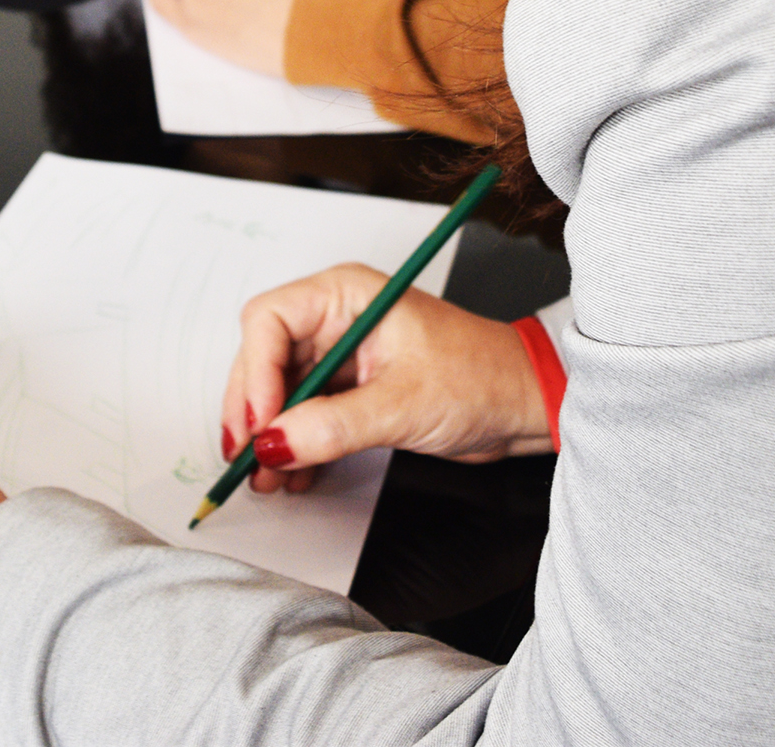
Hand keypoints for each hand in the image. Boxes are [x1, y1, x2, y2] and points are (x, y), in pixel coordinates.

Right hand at [224, 264, 550, 498]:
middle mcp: (336, 318)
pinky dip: (295, 446)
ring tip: (269, 479)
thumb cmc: (482, 377)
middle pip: (264, 358)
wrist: (524, 403)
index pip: (269, 321)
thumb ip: (332, 426)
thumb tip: (273, 444)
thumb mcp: (403, 405)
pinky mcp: (351, 389)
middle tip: (250, 461)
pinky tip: (295, 476)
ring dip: (271, 437)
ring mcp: (341, 355)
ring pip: (280, 392)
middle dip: (254, 413)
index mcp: (346, 295)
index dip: (255, 373)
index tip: (261, 425)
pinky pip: (304, 415)